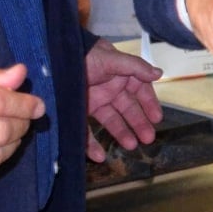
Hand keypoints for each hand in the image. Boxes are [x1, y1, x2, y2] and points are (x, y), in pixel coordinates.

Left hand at [84, 41, 163, 161]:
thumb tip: (159, 73)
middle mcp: (109, 89)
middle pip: (128, 109)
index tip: (157, 119)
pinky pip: (86, 131)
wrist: (53, 58)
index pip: (140, 91)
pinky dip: (92, 145)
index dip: (149, 104)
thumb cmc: (84, 54)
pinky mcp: (77, 112)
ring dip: (122, 133)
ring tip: (132, 146)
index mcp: (119, 76)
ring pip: (111, 121)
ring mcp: (93, 101)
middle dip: (139, 123)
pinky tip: (100, 156)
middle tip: (149, 139)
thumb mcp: (111, 59)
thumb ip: (135, 67)